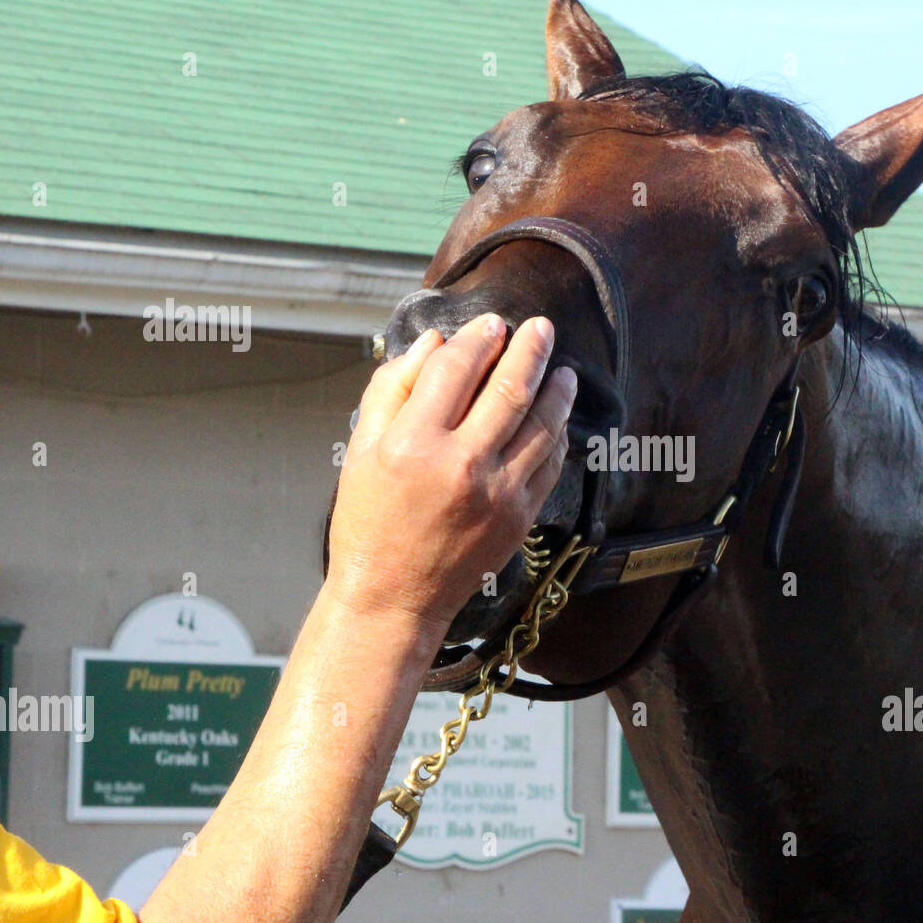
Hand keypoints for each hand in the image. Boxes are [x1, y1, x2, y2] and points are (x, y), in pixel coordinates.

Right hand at [324, 313, 576, 634]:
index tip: (492, 324)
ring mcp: (498, 494)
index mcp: (413, 444)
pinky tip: (556, 419)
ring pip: (542, 425)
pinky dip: (557, 435)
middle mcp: (461, 466)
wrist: (393, 597)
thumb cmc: (370, 522)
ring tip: (562, 369)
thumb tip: (435, 342)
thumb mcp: (360, 450)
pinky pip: (550, 464)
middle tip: (542, 327)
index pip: (456, 370)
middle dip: (531, 350)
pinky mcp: (520, 518)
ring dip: (557, 390)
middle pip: (510, 389)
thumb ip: (392, 389)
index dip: (478, 339)